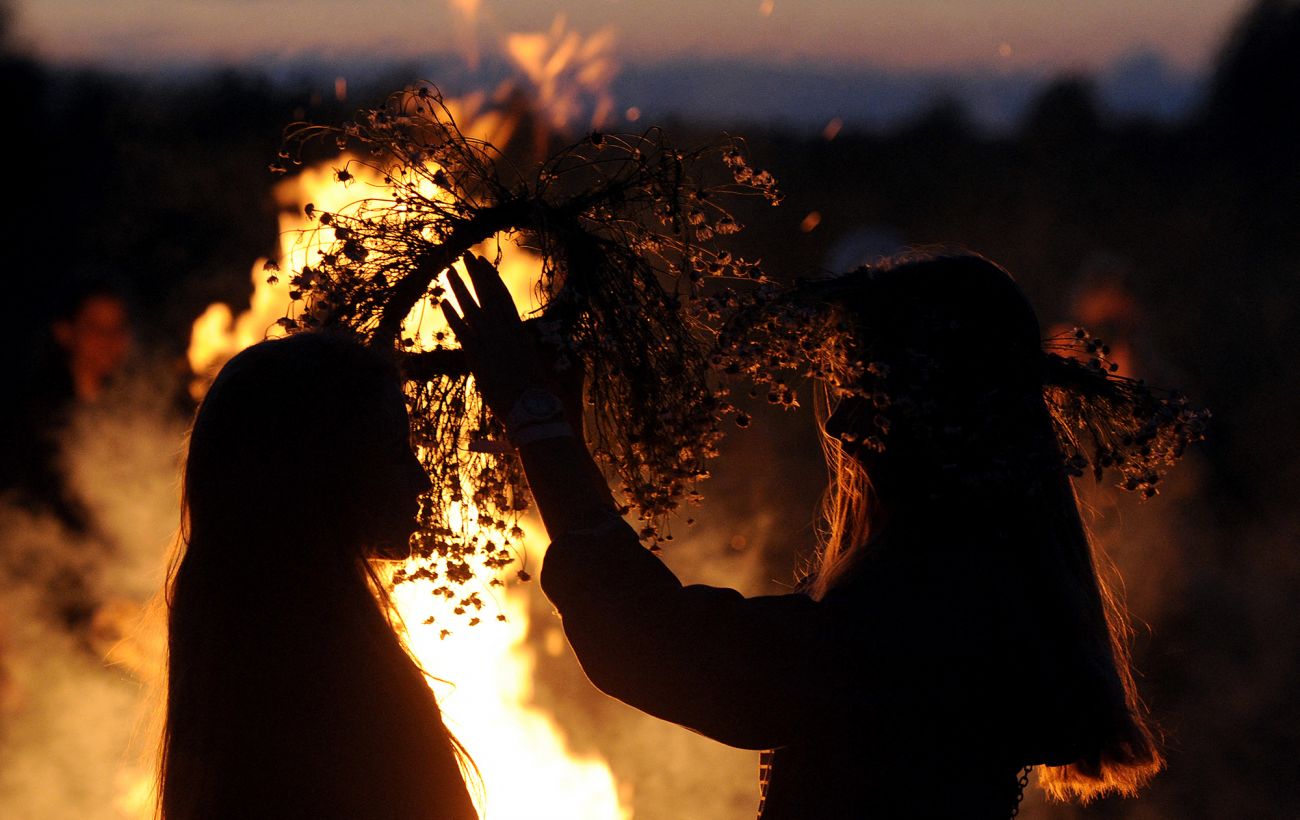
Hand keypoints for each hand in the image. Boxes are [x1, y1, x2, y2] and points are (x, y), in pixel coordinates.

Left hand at [440, 253, 562, 420]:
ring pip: (472, 307)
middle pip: (488, 295)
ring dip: (460, 287)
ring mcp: (491, 341)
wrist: (532, 408)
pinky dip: (452, 315)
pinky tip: (443, 301)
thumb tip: (526, 351)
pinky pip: (462, 330)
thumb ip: (526, 353)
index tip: (484, 266)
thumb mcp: (534, 366)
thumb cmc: (538, 394)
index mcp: (520, 331)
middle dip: (477, 274)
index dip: (493, 280)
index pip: (504, 298)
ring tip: (449, 270)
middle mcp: (505, 331)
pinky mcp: (478, 355)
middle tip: (467, 256)